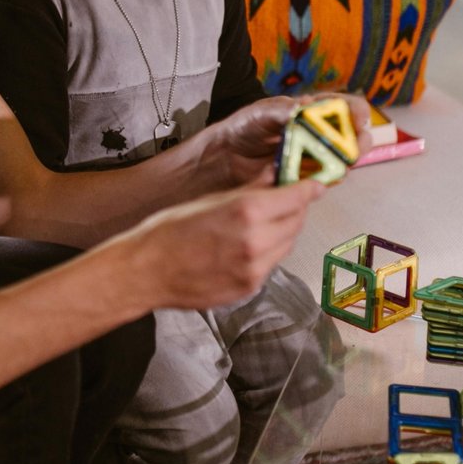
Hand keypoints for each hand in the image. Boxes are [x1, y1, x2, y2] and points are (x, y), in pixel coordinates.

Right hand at [111, 177, 323, 310]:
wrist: (146, 270)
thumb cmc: (169, 231)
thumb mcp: (210, 199)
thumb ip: (249, 190)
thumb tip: (274, 175)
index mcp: (246, 212)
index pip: (296, 197)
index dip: (308, 188)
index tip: (315, 184)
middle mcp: (257, 242)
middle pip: (297, 222)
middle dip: (296, 209)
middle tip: (288, 200)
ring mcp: (255, 269)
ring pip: (286, 245)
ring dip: (283, 231)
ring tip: (264, 223)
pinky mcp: (249, 288)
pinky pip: (271, 264)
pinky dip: (268, 251)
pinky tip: (248, 245)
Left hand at [200, 92, 375, 188]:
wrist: (222, 156)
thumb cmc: (243, 127)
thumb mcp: (261, 113)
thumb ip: (283, 111)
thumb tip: (306, 106)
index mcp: (312, 111)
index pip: (346, 107)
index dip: (357, 112)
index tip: (358, 120)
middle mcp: (318, 134)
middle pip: (352, 138)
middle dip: (357, 142)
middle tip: (353, 147)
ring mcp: (313, 158)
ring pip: (341, 161)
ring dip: (342, 163)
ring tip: (335, 163)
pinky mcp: (304, 179)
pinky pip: (322, 181)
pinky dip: (324, 180)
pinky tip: (317, 178)